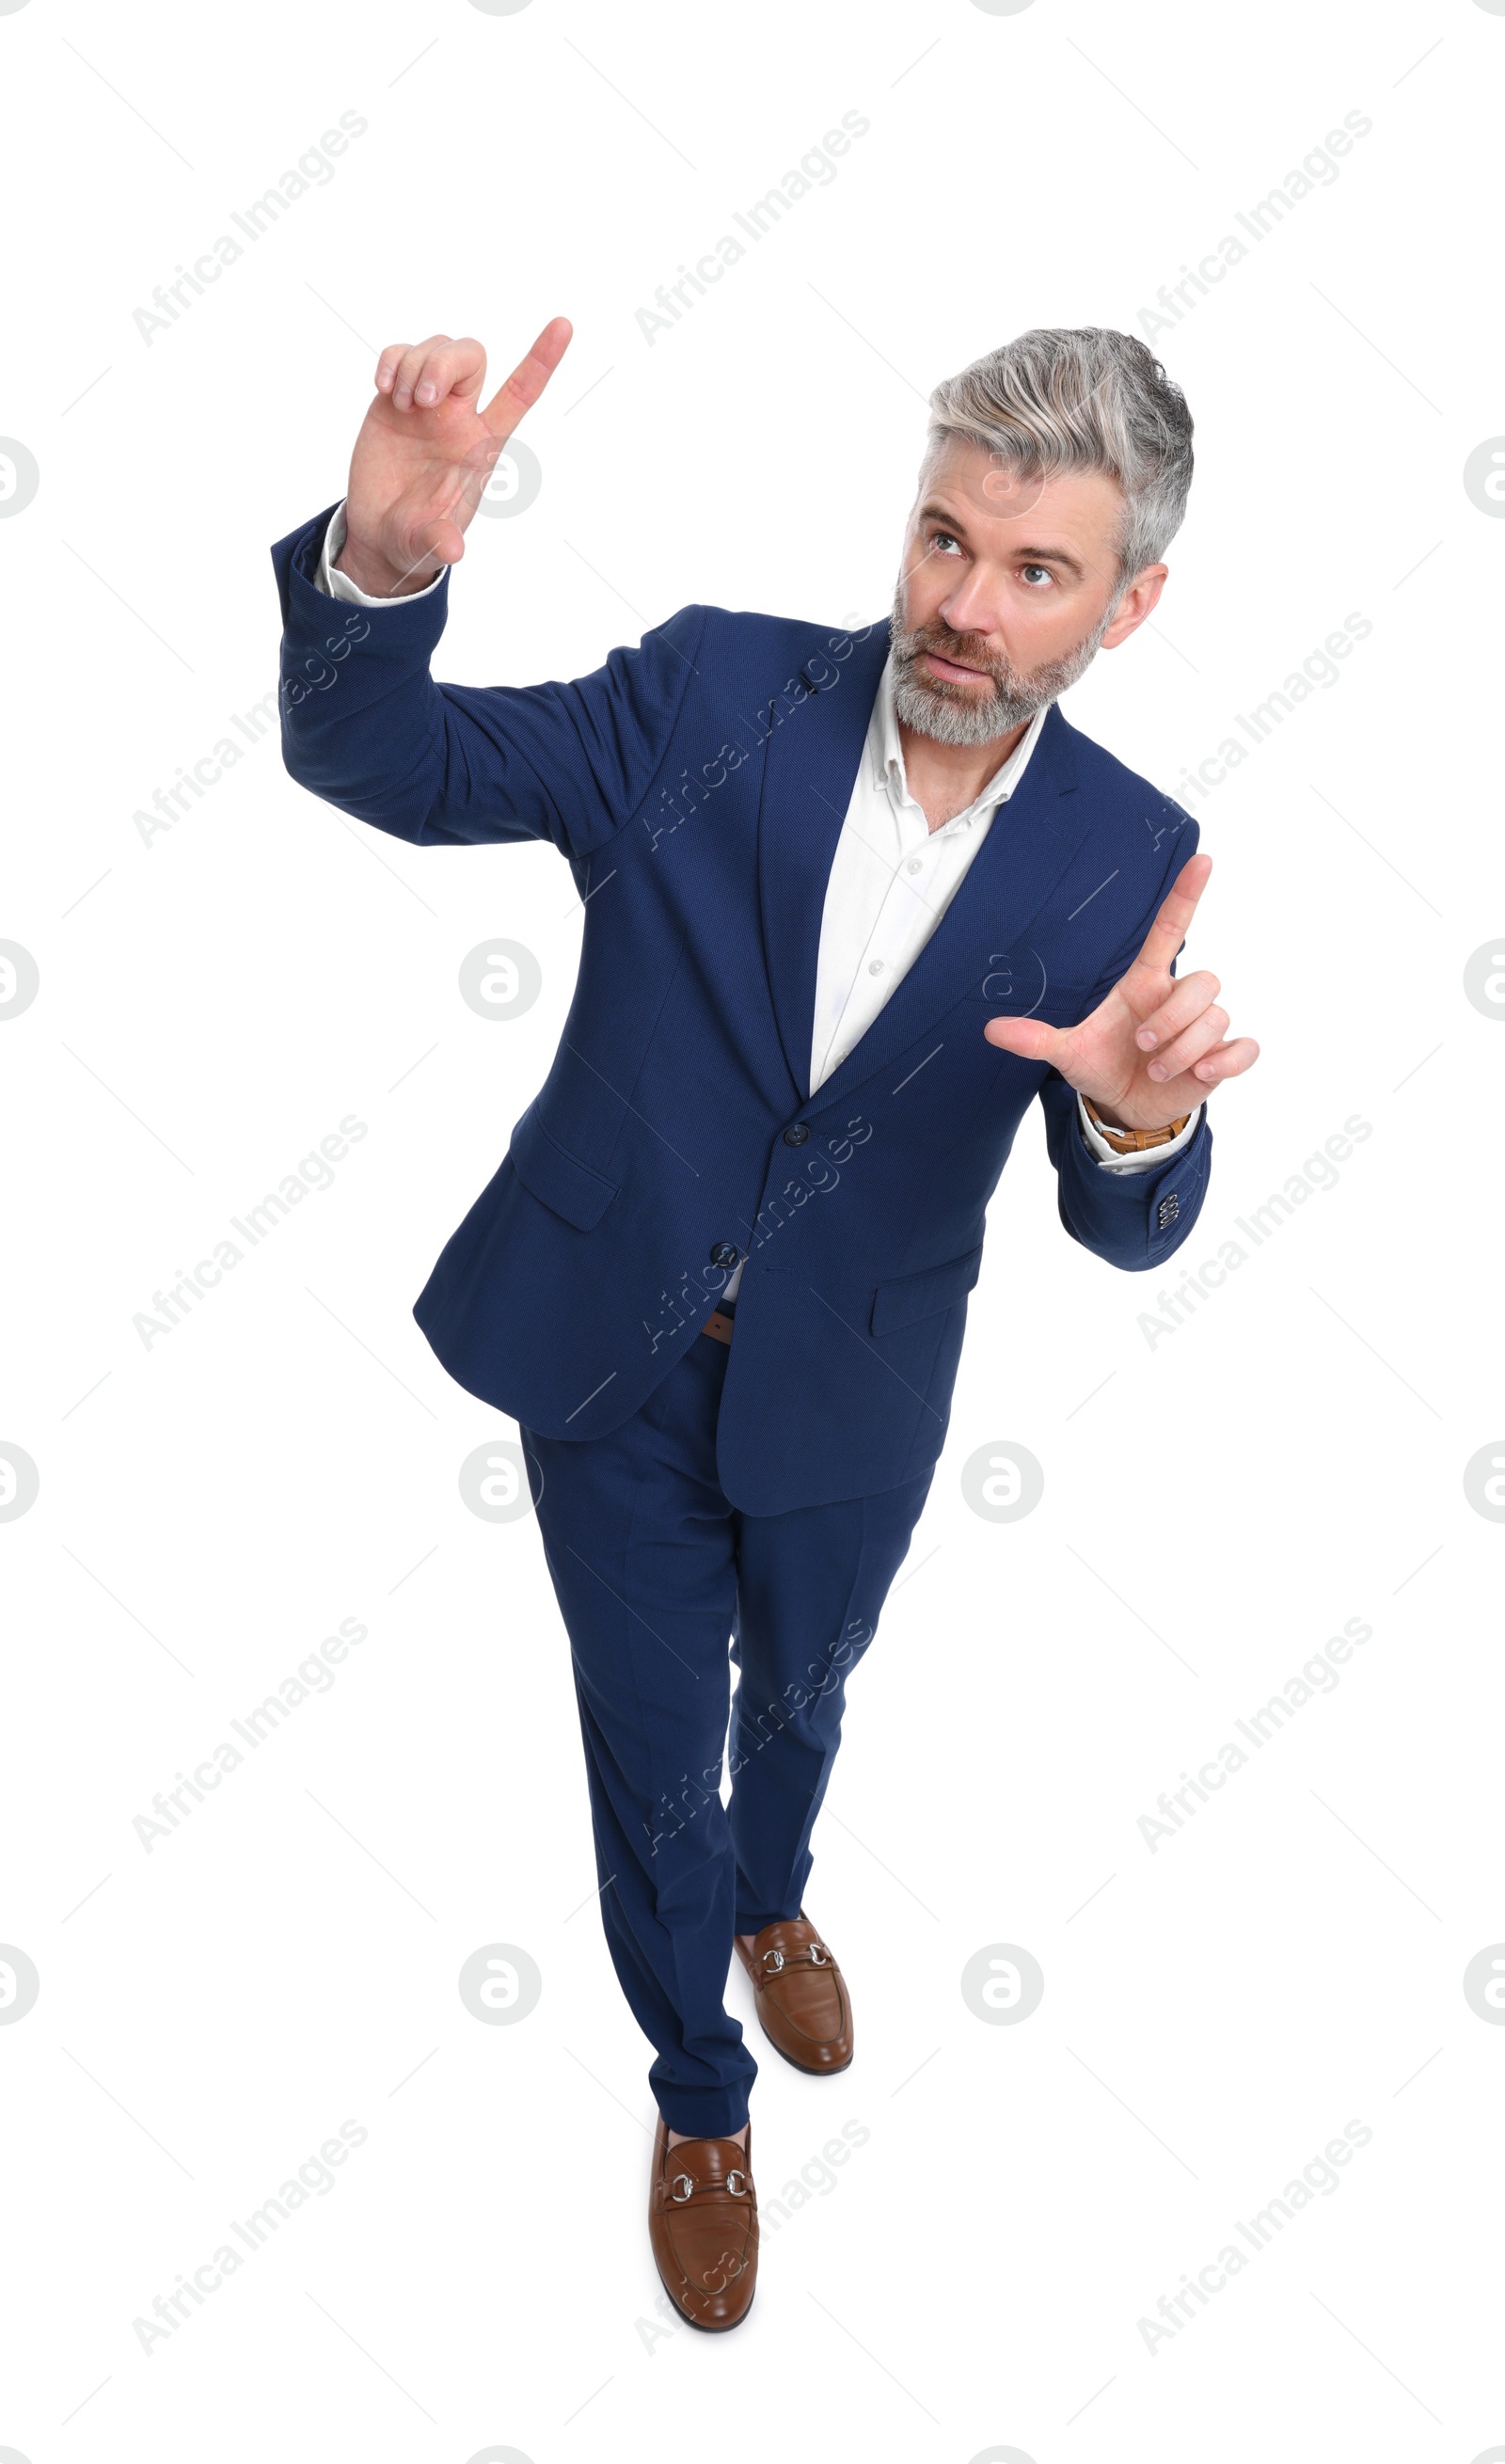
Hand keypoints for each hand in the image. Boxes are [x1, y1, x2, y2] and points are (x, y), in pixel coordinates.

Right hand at [336, 318, 572, 596]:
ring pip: (437, 347)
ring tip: (401, 405)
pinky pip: (401, 354)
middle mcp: (460, 417)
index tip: (564, 324)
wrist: (380, 532)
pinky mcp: (396, 398)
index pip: (520, 394)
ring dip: (414, 368)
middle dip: (444, 364)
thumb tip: (452, 552)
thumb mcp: (427, 543)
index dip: (542, 360)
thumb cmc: (417, 536)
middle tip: (422, 401)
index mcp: (482, 445)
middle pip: (472, 355)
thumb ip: (440, 541)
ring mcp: (429, 404)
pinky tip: (383, 388)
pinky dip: (391, 362)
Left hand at [982, 853, 1257, 1129]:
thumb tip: (990, 1030)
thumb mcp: (1066, 1053)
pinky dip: (1225, 1061)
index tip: (1202, 860)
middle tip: (1141, 1045)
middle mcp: (1177, 998)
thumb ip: (1035, 1039)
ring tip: (1155, 1070)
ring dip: (1184, 1049)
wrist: (1125, 1105)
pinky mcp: (1220, 1058)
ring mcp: (1204, 1028)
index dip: (1186, 895)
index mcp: (1144, 983)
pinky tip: (1199, 1074)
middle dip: (1173, 1017)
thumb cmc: (1101, 1064)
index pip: (1171, 929)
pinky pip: (1244, 1049)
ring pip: (1216, 1017)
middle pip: (1205, 981)